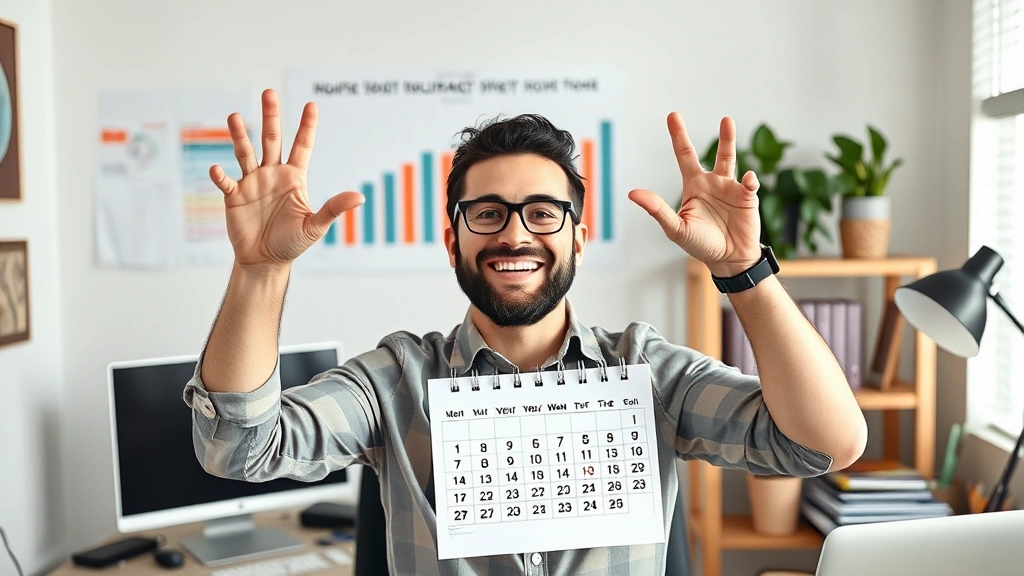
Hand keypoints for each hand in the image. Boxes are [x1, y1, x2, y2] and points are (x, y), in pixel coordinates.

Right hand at [210, 89, 363, 270]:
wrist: (266, 260)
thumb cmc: (292, 243)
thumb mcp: (315, 226)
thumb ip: (333, 208)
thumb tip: (359, 197)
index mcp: (294, 177)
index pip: (302, 146)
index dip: (307, 126)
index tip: (312, 105)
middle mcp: (273, 173)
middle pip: (272, 139)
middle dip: (271, 117)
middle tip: (269, 92)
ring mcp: (252, 182)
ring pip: (246, 152)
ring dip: (239, 135)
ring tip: (234, 117)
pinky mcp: (234, 195)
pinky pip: (226, 181)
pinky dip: (221, 175)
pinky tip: (218, 169)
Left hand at [629, 114, 762, 277]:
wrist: (728, 260)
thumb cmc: (701, 244)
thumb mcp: (676, 228)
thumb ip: (657, 210)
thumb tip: (633, 193)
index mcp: (694, 186)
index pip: (684, 156)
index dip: (678, 136)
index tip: (673, 116)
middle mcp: (713, 182)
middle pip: (713, 153)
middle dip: (717, 134)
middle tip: (719, 115)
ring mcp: (731, 188)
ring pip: (730, 159)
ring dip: (729, 141)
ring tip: (727, 121)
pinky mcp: (747, 198)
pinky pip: (749, 184)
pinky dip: (749, 181)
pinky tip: (748, 181)